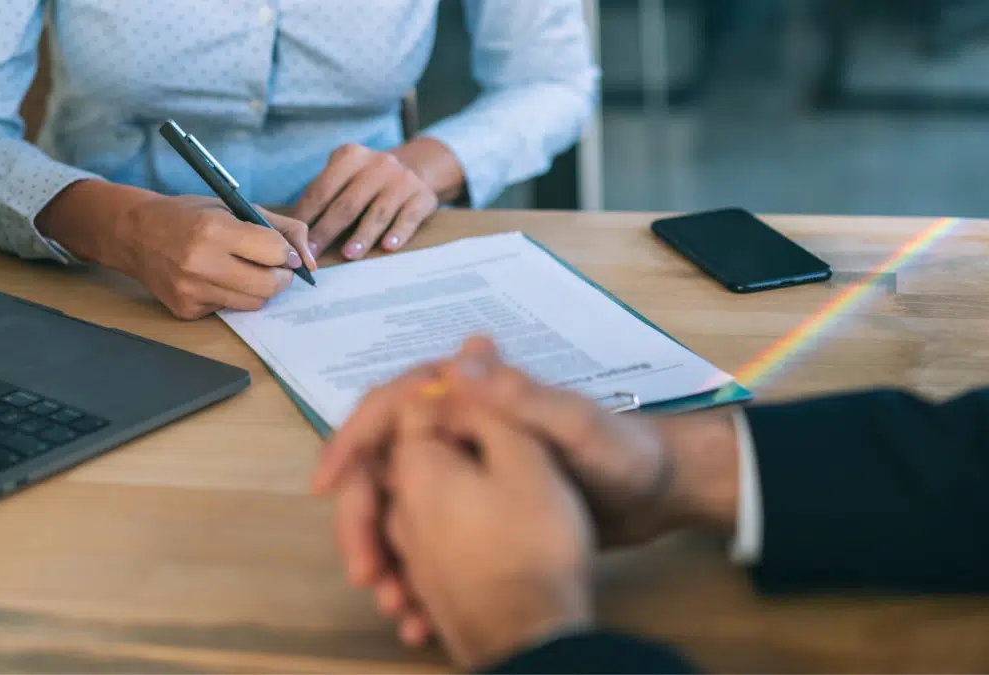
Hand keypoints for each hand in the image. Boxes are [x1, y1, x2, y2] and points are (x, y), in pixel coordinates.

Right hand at [110, 195, 315, 318]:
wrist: (135, 234)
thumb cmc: (189, 216)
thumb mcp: (232, 206)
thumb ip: (279, 227)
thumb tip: (310, 259)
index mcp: (215, 229)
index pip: (274, 252)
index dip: (286, 253)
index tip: (282, 251)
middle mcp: (202, 262)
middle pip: (269, 285)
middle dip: (281, 277)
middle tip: (274, 268)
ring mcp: (192, 290)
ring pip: (253, 303)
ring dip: (260, 289)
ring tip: (245, 271)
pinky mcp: (186, 310)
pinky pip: (228, 310)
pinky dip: (232, 296)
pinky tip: (216, 279)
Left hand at [293, 141, 447, 259]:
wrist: (418, 167)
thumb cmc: (369, 180)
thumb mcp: (346, 173)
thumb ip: (325, 193)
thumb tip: (295, 230)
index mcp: (350, 157)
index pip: (322, 189)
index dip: (307, 216)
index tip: (295, 240)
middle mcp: (378, 164)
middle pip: (347, 203)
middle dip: (327, 231)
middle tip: (313, 254)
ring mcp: (402, 180)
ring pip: (378, 212)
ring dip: (362, 236)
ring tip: (349, 255)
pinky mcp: (422, 196)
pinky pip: (408, 218)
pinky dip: (398, 233)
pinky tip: (388, 247)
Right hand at [315, 337, 739, 641]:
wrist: (659, 493)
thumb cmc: (624, 451)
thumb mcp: (577, 426)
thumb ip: (522, 397)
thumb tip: (455, 359)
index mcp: (475, 396)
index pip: (393, 405)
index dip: (353, 440)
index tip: (329, 486)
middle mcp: (460, 426)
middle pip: (385, 463)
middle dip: (365, 518)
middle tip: (366, 571)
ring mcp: (466, 466)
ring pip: (400, 506)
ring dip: (388, 553)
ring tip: (395, 602)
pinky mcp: (476, 504)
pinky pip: (427, 535)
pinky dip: (417, 570)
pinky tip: (419, 608)